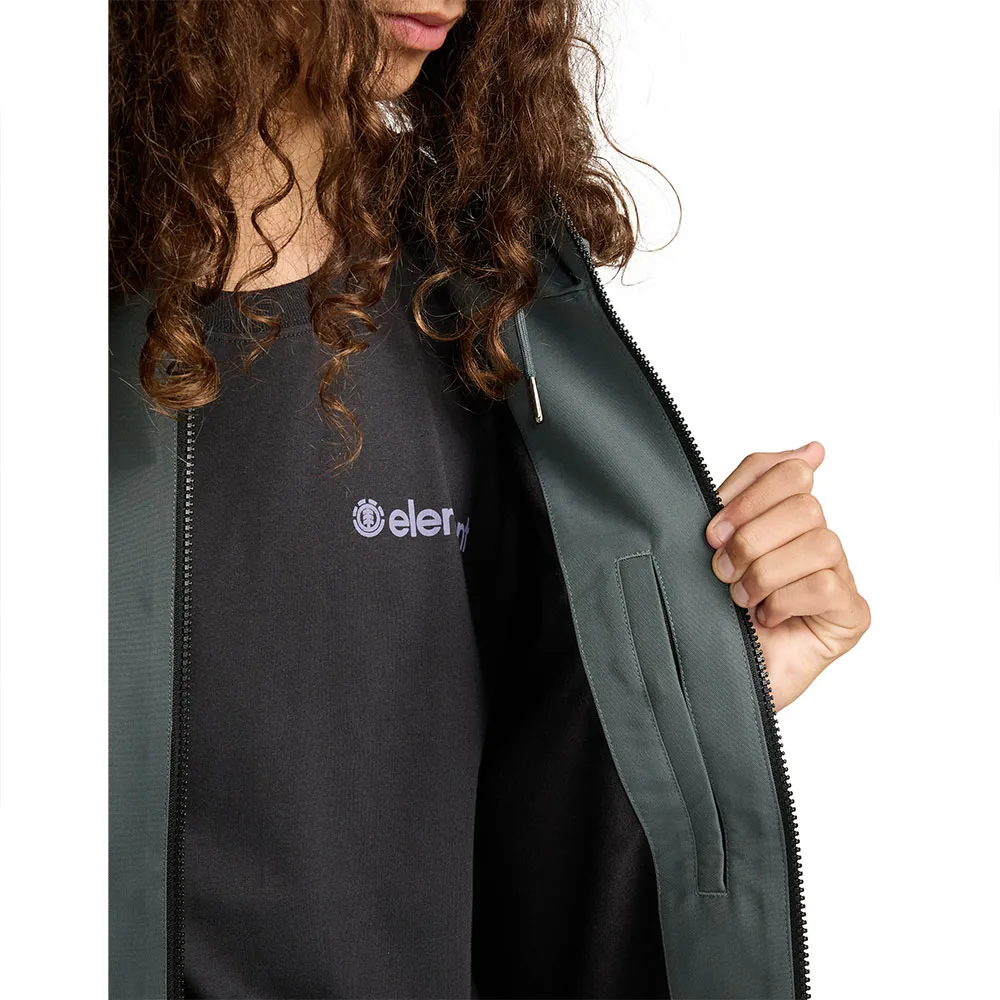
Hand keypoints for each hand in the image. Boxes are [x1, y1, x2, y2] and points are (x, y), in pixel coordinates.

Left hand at [705, 442, 869, 710]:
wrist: (709, 678)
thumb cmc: (713, 615)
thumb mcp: (718, 548)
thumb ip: (746, 497)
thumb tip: (814, 447)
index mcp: (784, 519)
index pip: (787, 470)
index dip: (747, 493)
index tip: (714, 529)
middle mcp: (816, 541)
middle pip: (803, 503)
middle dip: (750, 538)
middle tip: (721, 571)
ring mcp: (839, 577)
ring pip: (819, 542)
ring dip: (766, 572)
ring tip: (742, 599)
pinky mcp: (850, 614)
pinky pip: (827, 584)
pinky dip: (786, 600)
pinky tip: (767, 618)